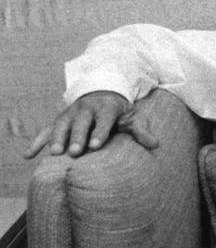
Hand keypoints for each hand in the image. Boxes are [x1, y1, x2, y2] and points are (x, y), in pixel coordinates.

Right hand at [24, 90, 158, 158]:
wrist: (104, 93)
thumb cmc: (121, 112)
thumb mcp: (134, 118)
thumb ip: (142, 131)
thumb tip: (155, 144)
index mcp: (107, 108)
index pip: (104, 120)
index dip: (100, 132)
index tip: (96, 145)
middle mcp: (87, 109)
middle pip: (81, 122)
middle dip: (77, 136)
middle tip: (76, 152)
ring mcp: (71, 113)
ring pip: (62, 124)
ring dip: (58, 137)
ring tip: (55, 153)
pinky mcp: (60, 119)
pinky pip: (46, 129)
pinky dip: (37, 141)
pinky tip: (28, 155)